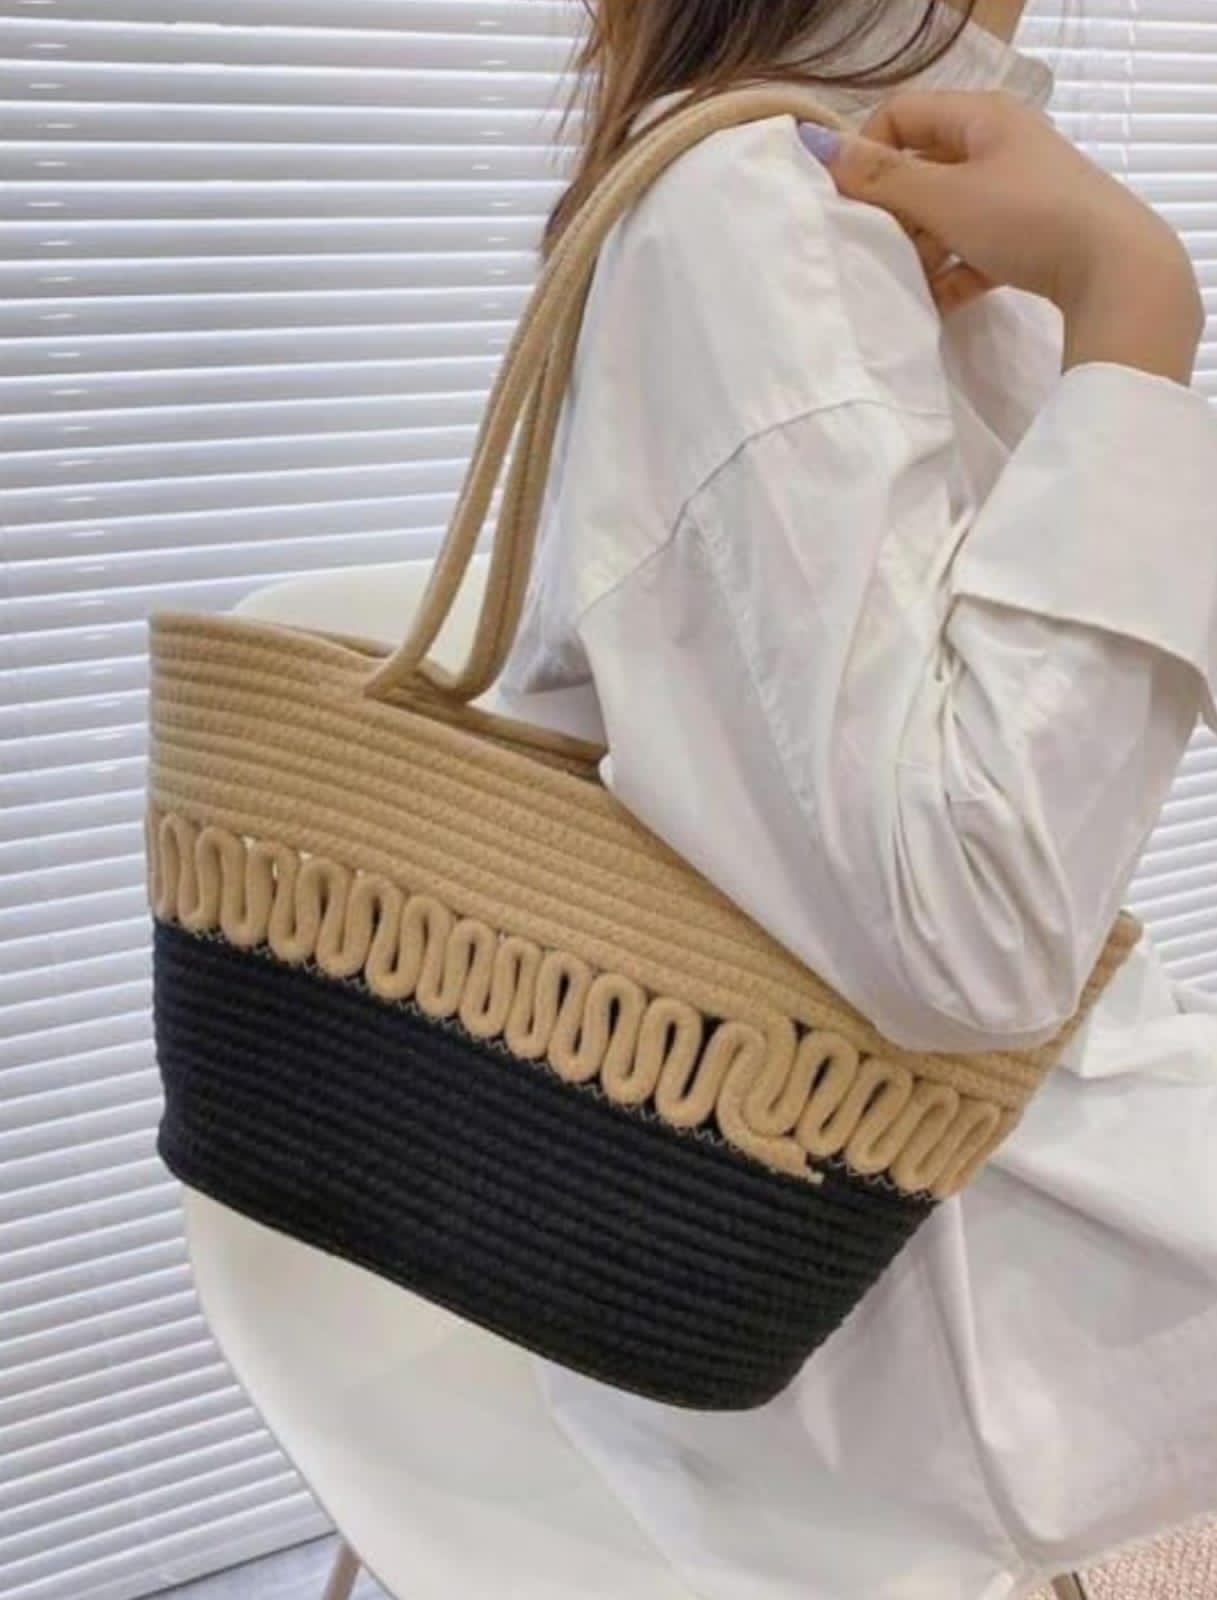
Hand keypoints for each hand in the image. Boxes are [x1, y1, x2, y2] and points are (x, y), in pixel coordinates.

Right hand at [799, 89, 1202, 331]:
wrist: (1115, 271)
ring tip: (906, 282)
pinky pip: (974, 250)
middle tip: (874, 247)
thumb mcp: (945, 197)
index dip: (867, 152)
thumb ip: (881, 179)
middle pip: (922, 169)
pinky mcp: (1030, 238)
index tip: (849, 200)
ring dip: (920, 249)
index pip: (902, 115)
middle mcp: (1000, 146)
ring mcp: (1017, 193)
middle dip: (893, 211)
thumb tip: (819, 151)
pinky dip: (951, 274)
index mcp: (981, 118)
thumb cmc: (1026, 218)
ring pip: (946, 215)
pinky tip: (935, 304)